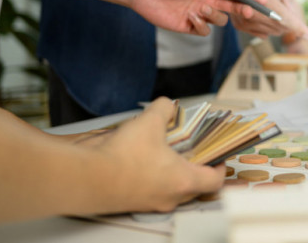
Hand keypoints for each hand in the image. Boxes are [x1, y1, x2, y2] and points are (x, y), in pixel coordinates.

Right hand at [93, 97, 224, 212]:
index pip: (215, 180)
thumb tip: (168, 104)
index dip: (220, 166)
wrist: (87, 178)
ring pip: (171, 190)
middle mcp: (170, 197)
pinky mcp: (132, 203)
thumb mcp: (149, 122)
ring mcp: (150, 204)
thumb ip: (164, 109)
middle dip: (195, 168)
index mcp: (184, 180)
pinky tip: (142, 160)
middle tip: (192, 151)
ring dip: (171, 173)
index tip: (219, 156)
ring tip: (165, 152)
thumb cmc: (124, 155)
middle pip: (194, 187)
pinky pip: (149, 192)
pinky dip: (151, 178)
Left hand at [130, 0, 261, 35]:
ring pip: (220, 20)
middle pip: (233, 8)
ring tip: (200, 7)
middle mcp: (208, 0)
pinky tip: (190, 17)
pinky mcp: (190, 26)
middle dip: (243, 9)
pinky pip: (204, 30)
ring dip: (214, 15)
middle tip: (250, 11)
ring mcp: (200, 14)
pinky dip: (201, 24)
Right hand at [226, 0, 307, 39]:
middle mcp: (253, 12)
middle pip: (280, 27)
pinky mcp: (240, 26)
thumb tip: (292, 13)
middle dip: (290, 23)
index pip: (285, 18)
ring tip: (275, 10)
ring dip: (280, 25)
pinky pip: (263, 34)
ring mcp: (245, 21)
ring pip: (273, 32)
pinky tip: (266, 16)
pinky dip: (269, 27)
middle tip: (290, 12)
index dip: (299, 28)